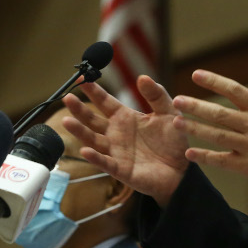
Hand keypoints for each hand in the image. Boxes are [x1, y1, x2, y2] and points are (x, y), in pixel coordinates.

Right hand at [62, 77, 189, 206]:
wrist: (181, 170)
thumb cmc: (173, 141)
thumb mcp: (168, 112)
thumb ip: (156, 95)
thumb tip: (143, 77)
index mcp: (125, 118)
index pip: (104, 102)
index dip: (93, 91)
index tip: (81, 78)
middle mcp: (116, 134)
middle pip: (92, 120)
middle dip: (79, 109)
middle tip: (67, 97)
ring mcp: (116, 152)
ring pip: (93, 140)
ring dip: (79, 131)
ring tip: (66, 121)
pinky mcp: (121, 170)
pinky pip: (105, 163)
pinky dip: (95, 158)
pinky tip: (85, 151)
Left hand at [174, 60, 247, 190]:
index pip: (234, 90)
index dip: (214, 81)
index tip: (196, 75)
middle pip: (220, 113)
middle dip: (196, 106)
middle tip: (177, 100)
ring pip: (217, 136)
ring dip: (195, 129)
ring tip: (176, 122)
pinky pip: (222, 161)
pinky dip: (205, 157)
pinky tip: (189, 152)